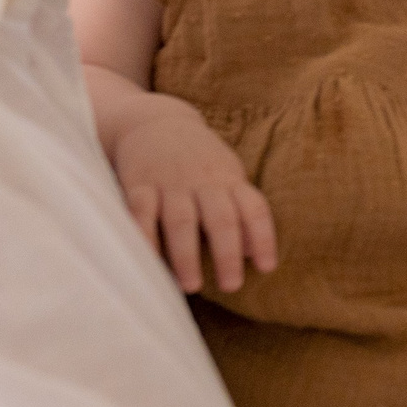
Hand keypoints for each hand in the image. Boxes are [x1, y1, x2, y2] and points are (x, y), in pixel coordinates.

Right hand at [106, 93, 275, 293]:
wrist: (154, 121)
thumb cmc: (198, 161)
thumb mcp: (226, 177)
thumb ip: (240, 212)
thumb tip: (253, 254)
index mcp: (229, 179)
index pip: (253, 209)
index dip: (263, 237)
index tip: (267, 268)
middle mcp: (202, 181)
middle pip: (220, 218)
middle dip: (227, 253)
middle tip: (231, 286)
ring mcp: (170, 181)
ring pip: (181, 219)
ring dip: (186, 255)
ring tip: (190, 286)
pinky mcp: (138, 183)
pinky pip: (141, 212)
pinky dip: (144, 236)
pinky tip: (149, 260)